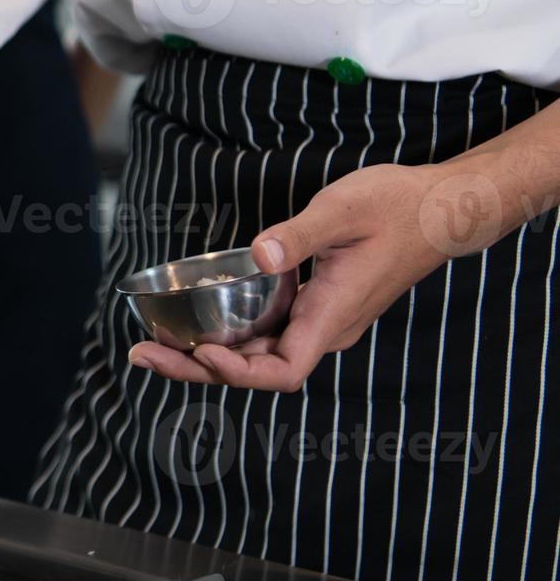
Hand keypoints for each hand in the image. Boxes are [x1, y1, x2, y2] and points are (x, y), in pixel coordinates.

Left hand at [128, 163, 485, 391]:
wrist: (440, 209)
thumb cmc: (397, 207)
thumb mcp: (345, 210)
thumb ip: (300, 235)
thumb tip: (260, 256)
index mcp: (331, 315)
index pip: (283, 371)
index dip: (240, 373)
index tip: (202, 352)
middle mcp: (323, 328)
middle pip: (255, 369)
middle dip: (196, 367)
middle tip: (140, 354)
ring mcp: (317, 320)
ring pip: (255, 353)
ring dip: (204, 355)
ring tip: (149, 346)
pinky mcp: (312, 305)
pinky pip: (263, 333)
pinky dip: (225, 334)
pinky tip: (190, 324)